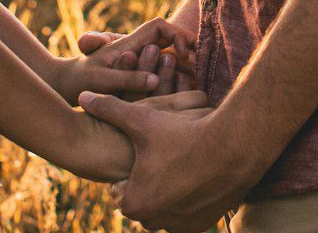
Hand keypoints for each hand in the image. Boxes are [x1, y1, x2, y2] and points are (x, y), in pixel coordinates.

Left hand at [55, 17, 195, 102]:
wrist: (63, 86)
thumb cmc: (78, 82)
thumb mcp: (101, 81)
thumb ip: (126, 78)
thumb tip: (154, 81)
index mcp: (129, 43)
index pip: (159, 26)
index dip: (177, 33)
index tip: (185, 52)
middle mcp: (136, 48)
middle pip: (168, 38)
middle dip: (185, 48)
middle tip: (195, 67)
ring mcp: (138, 61)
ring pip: (167, 54)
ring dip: (182, 63)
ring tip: (192, 80)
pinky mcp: (138, 75)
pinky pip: (161, 70)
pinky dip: (174, 76)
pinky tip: (183, 90)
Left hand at [80, 92, 272, 232]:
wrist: (234, 150)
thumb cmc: (184, 135)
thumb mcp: (144, 120)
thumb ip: (110, 109)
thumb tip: (83, 97)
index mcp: (134, 203)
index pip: (120, 189)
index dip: (129, 167)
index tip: (141, 152)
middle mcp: (154, 221)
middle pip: (142, 200)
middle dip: (148, 182)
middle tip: (161, 157)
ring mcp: (179, 226)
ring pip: (164, 208)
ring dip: (167, 192)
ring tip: (178, 163)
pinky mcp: (201, 226)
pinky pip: (186, 214)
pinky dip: (187, 199)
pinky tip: (194, 173)